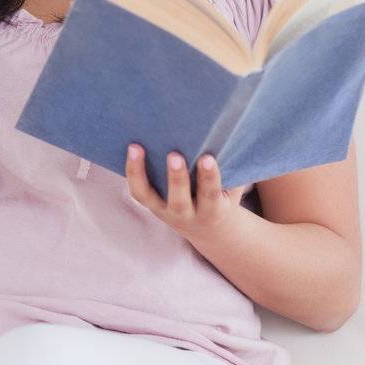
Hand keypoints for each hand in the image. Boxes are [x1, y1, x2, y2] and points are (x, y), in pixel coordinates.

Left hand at [125, 143, 251, 245]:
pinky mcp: (150, 205)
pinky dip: (132, 171)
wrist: (208, 229)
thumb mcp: (232, 190)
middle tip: (175, 155)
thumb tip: (229, 135)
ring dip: (139, 172)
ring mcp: (164, 211)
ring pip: (147, 196)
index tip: (207, 158)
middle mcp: (186, 214)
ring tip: (136, 147)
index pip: (211, 194)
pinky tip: (131, 149)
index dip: (209, 177)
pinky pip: (137, 191)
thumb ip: (232, 169)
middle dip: (177, 178)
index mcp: (212, 210)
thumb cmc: (223, 197)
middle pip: (179, 200)